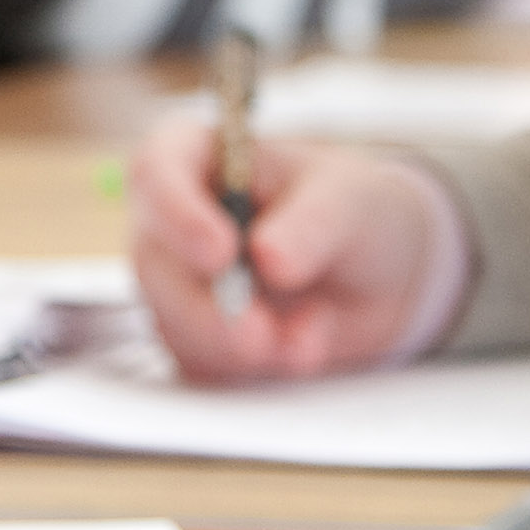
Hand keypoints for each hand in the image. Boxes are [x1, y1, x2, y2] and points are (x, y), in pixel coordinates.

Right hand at [127, 119, 450, 381]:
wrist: (374, 279)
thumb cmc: (350, 213)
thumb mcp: (350, 201)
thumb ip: (312, 222)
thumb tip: (267, 257)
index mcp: (199, 159)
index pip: (156, 171)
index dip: (177, 212)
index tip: (220, 253)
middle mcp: (174, 223)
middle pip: (155, 264)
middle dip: (206, 310)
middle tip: (260, 335)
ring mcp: (179, 285)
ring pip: (174, 325)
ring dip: (237, 346)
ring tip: (308, 340)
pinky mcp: (197, 339)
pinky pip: (203, 365)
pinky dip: (253, 370)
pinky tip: (302, 350)